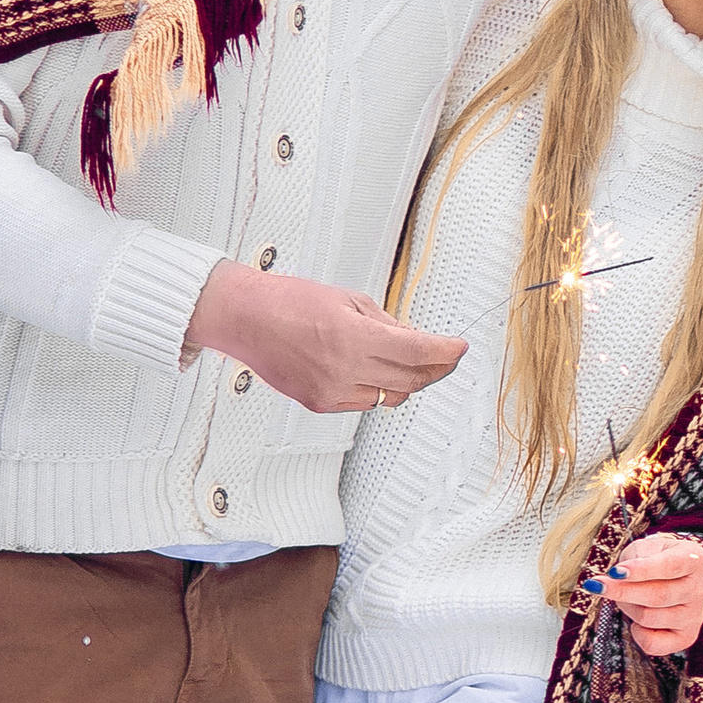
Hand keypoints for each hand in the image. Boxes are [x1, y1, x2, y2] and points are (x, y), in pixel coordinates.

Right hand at [185, 259, 464, 415]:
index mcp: (352, 336)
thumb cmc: (287, 301)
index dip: (445, 351)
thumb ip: (385, 322)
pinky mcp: (319, 403)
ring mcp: (331, 390)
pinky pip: (363, 403)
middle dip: (434, 369)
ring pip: (389, 396)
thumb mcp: (347, 298)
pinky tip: (373, 372)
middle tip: (445, 358)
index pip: (417, 350)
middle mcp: (344, 368)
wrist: (244, 319)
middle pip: (410, 379)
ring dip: (406, 380)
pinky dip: (376, 389)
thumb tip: (415, 338)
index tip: (458, 348)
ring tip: (408, 362)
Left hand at [588, 531, 702, 658]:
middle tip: (599, 585)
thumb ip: (631, 559)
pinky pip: (654, 644)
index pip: (670, 566)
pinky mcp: (686, 637)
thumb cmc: (655, 559)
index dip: (641, 570)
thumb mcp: (644, 548)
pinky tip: (637, 622)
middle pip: (658, 595)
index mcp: (694, 559)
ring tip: (624, 599)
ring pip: (651, 618)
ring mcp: (696, 615)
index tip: (615, 571)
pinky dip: (638, 634)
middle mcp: (701, 588)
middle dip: (623, 591)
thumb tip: (613, 579)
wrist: (673, 576)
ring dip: (628, 608)